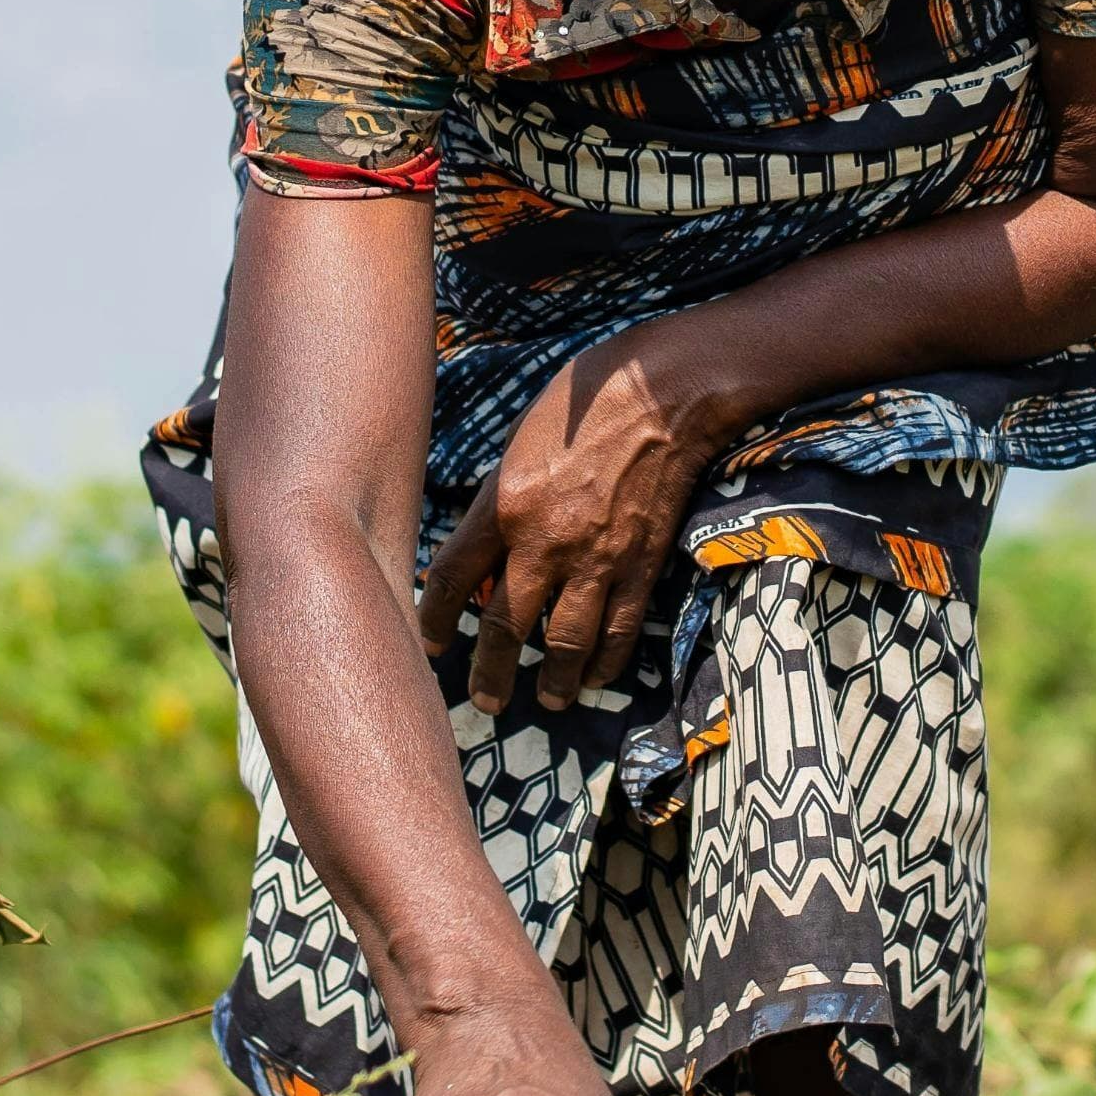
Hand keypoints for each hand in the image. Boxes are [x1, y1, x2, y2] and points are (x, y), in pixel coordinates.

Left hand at [418, 328, 724, 713]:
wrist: (663, 394)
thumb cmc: (583, 404)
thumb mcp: (518, 445)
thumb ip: (496, 502)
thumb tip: (484, 554)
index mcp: (502, 505)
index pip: (451, 580)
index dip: (434, 620)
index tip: (432, 644)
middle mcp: (543, 542)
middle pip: (504, 627)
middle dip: (491, 673)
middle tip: (486, 701)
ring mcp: (596, 559)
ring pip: (565, 643)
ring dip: (553, 682)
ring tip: (548, 701)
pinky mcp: (640, 565)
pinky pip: (618, 630)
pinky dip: (605, 661)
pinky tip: (595, 677)